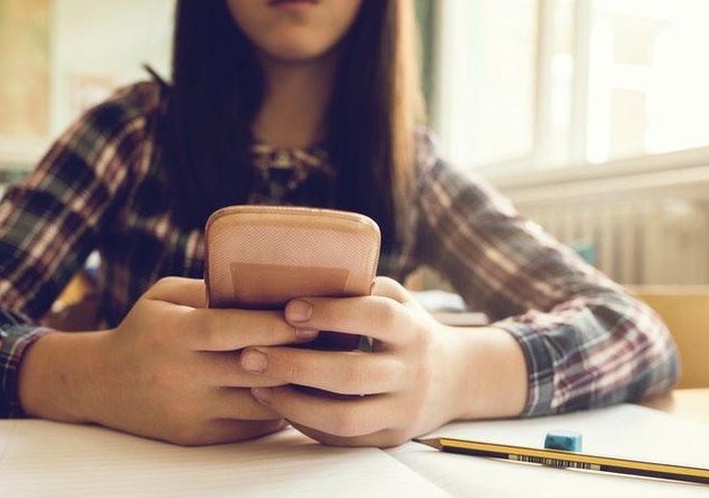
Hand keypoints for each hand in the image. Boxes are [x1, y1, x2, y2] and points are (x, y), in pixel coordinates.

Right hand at [80, 277, 318, 444]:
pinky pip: (250, 426)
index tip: (308, 317)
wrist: (100, 385)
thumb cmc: (144, 329)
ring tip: (327, 368)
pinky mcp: (196, 436)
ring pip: (258, 402)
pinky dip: (278, 409)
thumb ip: (209, 289)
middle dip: (296, 355)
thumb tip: (266, 279)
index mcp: (173, 334)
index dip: (270, 324)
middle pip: (251, 368)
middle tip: (335, 340)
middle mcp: (180, 375)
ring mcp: (189, 410)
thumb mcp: (164, 295)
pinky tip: (299, 392)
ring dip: (295, 387)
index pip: (228, 329)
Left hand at [238, 277, 511, 446]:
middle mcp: (412, 371)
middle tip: (250, 355)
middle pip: (352, 374)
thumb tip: (296, 270)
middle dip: (295, 365)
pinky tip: (277, 403)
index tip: (289, 308)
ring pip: (344, 416)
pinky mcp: (389, 437)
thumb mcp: (397, 299)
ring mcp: (402, 410)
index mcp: (413, 329)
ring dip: (293, 402)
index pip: (376, 318)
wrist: (458, 379)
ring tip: (256, 384)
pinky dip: (305, 421)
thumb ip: (359, 287)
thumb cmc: (408, 328)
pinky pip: (342, 438)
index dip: (332, 313)